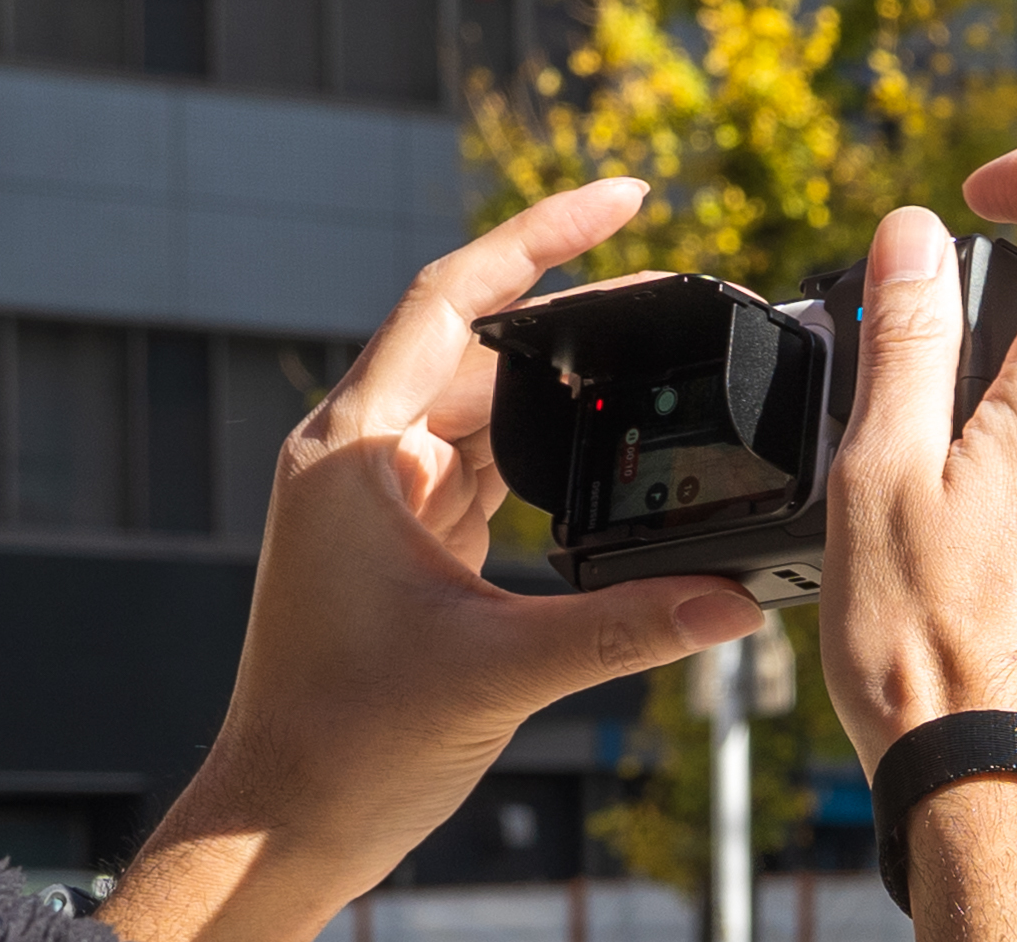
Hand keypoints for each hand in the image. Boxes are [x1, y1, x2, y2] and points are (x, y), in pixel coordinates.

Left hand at [100, 180, 763, 941]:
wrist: (283, 818)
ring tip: (648, 368)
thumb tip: (733, 603)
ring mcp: (374, 497)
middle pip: (473, 348)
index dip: (538, 238)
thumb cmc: (348, 744)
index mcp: (354, 451)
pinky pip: (475, 468)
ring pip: (475, 409)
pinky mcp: (397, 539)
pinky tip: (599, 450)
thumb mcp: (498, 671)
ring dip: (554, 393)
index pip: (449, 299)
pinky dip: (536, 456)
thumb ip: (623, 628)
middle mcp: (357, 456)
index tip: (625, 198)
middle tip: (667, 296)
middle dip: (569, 322)